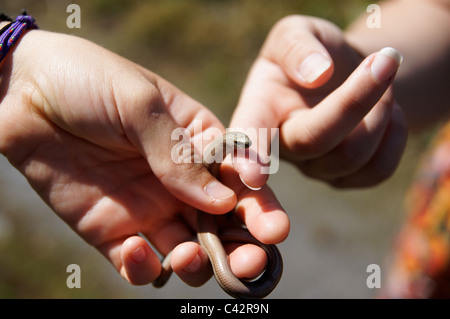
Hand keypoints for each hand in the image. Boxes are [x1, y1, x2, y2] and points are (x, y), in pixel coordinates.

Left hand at [0, 30, 288, 285]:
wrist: (22, 94)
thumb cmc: (88, 81)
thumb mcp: (140, 104)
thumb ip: (180, 154)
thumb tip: (221, 201)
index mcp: (199, 144)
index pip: (242, 179)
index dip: (260, 204)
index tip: (271, 223)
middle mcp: (180, 181)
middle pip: (225, 223)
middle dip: (245, 247)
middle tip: (253, 262)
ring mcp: (148, 208)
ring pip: (190, 251)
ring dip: (199, 264)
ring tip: (189, 257)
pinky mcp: (112, 232)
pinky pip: (139, 263)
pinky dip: (145, 268)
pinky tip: (136, 251)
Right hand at [231, 15, 407, 187]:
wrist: (344, 73)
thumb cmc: (313, 51)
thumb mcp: (298, 31)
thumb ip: (297, 46)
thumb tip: (317, 74)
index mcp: (259, 109)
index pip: (249, 133)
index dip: (249, 156)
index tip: (255, 176)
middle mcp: (282, 145)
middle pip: (313, 141)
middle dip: (355, 101)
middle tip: (385, 60)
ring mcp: (313, 167)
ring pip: (351, 156)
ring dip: (381, 110)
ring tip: (384, 76)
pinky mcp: (344, 178)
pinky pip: (377, 171)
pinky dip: (395, 136)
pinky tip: (390, 111)